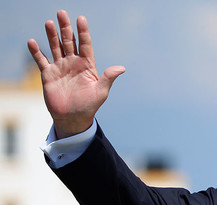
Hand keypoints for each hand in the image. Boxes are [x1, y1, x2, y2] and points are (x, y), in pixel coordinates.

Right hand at [27, 10, 124, 138]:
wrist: (73, 118)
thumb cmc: (89, 105)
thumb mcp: (101, 92)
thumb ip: (108, 78)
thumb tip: (122, 68)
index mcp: (87, 65)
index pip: (85, 44)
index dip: (83, 32)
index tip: (81, 19)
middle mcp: (73, 63)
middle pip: (69, 41)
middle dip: (65, 28)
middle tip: (62, 12)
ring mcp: (61, 67)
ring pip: (55, 47)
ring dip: (52, 35)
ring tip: (49, 22)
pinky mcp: (49, 75)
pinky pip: (42, 60)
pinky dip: (37, 52)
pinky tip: (32, 42)